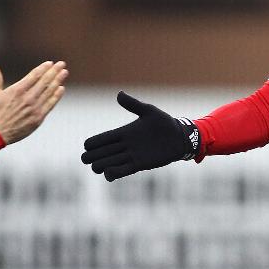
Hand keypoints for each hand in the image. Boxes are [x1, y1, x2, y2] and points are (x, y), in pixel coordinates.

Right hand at [0, 61, 67, 144]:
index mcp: (17, 90)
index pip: (34, 75)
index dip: (43, 68)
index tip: (50, 63)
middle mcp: (28, 97)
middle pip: (45, 81)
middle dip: (54, 71)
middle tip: (62, 64)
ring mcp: (35, 108)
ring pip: (49, 91)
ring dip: (58, 81)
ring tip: (64, 73)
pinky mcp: (38, 117)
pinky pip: (50, 104)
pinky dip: (56, 96)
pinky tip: (61, 88)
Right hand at [81, 91, 199, 181]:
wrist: (180, 137)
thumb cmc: (165, 123)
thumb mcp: (148, 111)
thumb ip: (133, 104)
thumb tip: (119, 94)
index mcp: (122, 133)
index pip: (99, 140)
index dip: (91, 144)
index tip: (88, 146)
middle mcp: (123, 146)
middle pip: (99, 154)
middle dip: (91, 158)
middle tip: (90, 160)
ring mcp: (130, 156)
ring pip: (107, 164)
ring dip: (100, 167)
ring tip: (100, 168)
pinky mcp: (139, 165)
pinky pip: (121, 171)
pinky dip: (112, 174)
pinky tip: (109, 173)